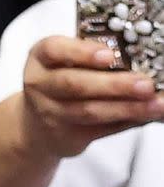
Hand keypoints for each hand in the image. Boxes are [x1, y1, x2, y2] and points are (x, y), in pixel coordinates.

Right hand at [18, 35, 163, 160]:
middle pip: (76, 85)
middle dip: (113, 85)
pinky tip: (147, 115)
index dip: (81, 52)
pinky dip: (127, 121)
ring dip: (125, 108)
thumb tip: (140, 48)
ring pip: (89, 111)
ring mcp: (50, 115)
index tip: (110, 55)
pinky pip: (100, 130)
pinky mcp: (66, 137)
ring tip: (154, 104)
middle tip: (145, 84)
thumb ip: (92, 54)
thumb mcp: (65, 61)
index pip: (55, 50)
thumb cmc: (59, 80)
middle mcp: (40, 86)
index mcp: (40, 59)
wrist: (35, 126)